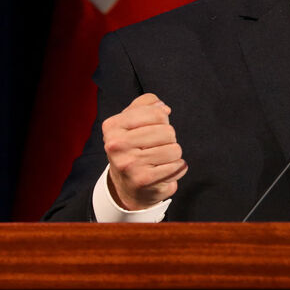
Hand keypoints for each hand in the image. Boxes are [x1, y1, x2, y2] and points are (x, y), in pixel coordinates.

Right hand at [103, 93, 187, 209]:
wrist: (126, 186)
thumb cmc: (133, 147)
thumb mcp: (132, 121)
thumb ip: (146, 104)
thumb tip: (163, 108)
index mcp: (112, 126)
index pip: (157, 113)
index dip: (162, 120)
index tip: (152, 128)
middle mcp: (116, 145)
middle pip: (167, 131)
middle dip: (168, 138)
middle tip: (156, 146)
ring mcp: (129, 164)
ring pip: (174, 149)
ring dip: (173, 154)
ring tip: (159, 159)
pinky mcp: (144, 180)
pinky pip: (176, 166)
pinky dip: (176, 168)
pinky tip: (163, 171)